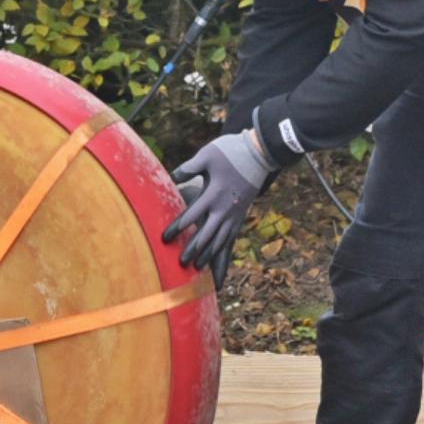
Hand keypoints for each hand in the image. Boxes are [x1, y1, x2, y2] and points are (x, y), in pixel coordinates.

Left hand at [162, 129, 275, 286]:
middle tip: (180, 263)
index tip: (165, 238)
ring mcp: (234, 216)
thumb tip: (172, 177)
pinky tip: (220, 270)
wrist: (259, 155)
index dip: (177, 228)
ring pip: (220, 242)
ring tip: (197, 269)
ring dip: (208, 256)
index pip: (191, 216)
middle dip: (193, 250)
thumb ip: (188, 167)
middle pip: (206, 235)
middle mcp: (224, 209)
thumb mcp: (207, 155)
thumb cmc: (230, 153)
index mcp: (213, 194)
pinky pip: (231, 242)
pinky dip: (225, 258)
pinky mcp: (240, 219)